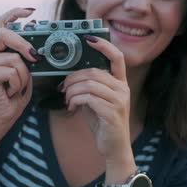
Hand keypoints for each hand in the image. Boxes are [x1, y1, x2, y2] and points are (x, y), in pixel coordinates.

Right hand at [0, 7, 39, 133]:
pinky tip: (10, 92)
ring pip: (15, 59)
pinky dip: (17, 84)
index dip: (15, 13)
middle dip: (23, 43)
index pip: (3, 23)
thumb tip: (37, 42)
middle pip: (5, 33)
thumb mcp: (26, 72)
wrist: (2, 117)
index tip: (31, 11)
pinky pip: (12, 72)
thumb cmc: (14, 94)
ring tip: (16, 87)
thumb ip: (28, 57)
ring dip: (23, 76)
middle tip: (34, 56)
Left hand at [61, 35, 132, 163]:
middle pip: (93, 72)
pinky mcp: (112, 112)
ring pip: (89, 84)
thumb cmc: (102, 122)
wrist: (114, 148)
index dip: (103, 45)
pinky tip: (72, 108)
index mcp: (120, 82)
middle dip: (73, 78)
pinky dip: (75, 100)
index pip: (116, 57)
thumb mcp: (95, 100)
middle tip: (63, 87)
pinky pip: (88, 98)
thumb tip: (70, 75)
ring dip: (72, 90)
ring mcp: (119, 100)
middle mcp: (122, 88)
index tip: (89, 38)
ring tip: (67, 99)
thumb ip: (89, 86)